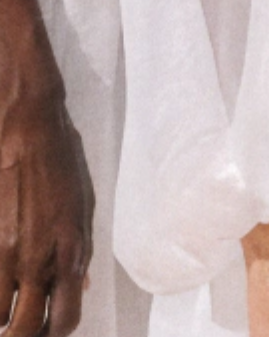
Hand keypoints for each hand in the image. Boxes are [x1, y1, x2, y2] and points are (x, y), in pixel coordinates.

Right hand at [0, 62, 92, 336]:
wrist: (28, 128)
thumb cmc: (61, 161)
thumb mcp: (84, 203)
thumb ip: (81, 250)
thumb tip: (79, 286)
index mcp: (71, 251)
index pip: (66, 319)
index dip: (57, 331)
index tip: (50, 328)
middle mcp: (38, 259)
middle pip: (26, 331)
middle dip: (24, 336)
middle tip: (22, 326)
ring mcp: (7, 252)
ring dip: (2, 316)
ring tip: (6, 305)